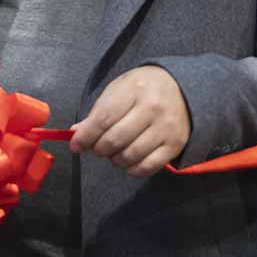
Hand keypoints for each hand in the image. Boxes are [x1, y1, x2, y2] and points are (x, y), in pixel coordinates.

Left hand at [70, 65, 189, 176]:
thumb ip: (98, 112)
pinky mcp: (175, 145)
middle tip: (97, 147)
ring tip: (114, 152)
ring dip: (115, 159)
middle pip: (115, 140)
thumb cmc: (143, 89)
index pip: (103, 119)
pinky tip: (129, 160)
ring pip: (130, 156)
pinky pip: (148, 166)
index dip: (86, 136)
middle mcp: (152, 108)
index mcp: (134, 89)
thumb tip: (77, 135)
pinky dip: (133, 169)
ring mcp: (166, 128)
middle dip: (99, 149)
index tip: (76, 145)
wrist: (181, 88)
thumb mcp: (118, 90)